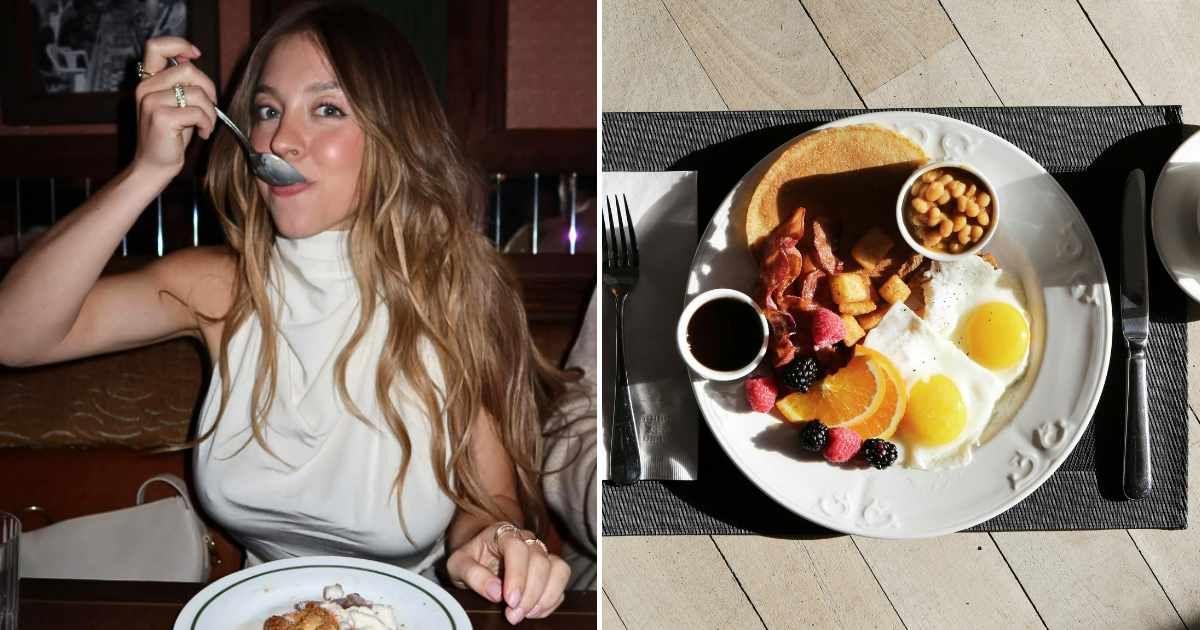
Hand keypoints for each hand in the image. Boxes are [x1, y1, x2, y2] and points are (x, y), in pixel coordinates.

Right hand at [132, 37, 217, 178]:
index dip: (179, 44)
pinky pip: (197, 112)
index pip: (156, 46)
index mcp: (147, 81)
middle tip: (210, 107)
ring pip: (197, 93)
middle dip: (208, 88)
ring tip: (204, 124)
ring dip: (210, 111)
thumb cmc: (170, 134)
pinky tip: (201, 133)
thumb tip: (191, 56)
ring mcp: (151, 102)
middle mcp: (145, 88)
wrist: (154, 165)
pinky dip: (207, 124)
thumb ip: (180, 81)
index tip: (195, 54)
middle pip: (188, 70)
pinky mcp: (161, 117)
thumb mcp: (175, 102)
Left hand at [445, 521, 570, 623]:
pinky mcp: (551, 568)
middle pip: (540, 561)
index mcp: (504, 533)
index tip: (509, 600)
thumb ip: (472, 574)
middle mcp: (528, 540)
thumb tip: (495, 592)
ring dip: (546, 596)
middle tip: (513, 615)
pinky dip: (551, 600)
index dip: (517, 575)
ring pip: (559, 569)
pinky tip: (534, 611)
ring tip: (527, 614)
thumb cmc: (470, 558)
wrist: (480, 557)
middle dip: (530, 593)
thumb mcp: (459, 564)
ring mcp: (542, 553)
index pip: (517, 548)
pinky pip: (561, 583)